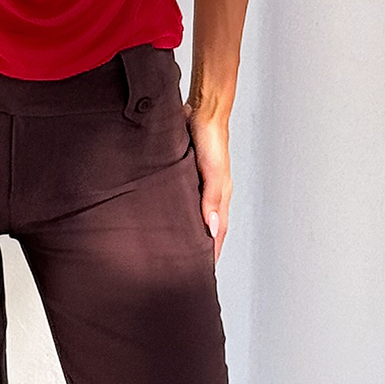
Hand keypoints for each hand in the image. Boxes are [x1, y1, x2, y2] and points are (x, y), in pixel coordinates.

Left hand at [183, 99, 230, 264]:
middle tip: (186, 266)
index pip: (217, 232)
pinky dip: (175, 210)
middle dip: (199, 246)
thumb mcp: (213, 173)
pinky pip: (180, 197)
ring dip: (186, 229)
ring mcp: (196, 183)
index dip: (212, 252)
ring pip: (191, 213)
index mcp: (221, 196)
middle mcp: (210, 193)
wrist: (202, 111)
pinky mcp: (183, 173)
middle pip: (206, 225)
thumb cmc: (212, 140)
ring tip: (172, 247)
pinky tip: (163, 215)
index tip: (204, 272)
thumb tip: (211, 229)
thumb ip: (212, 200)